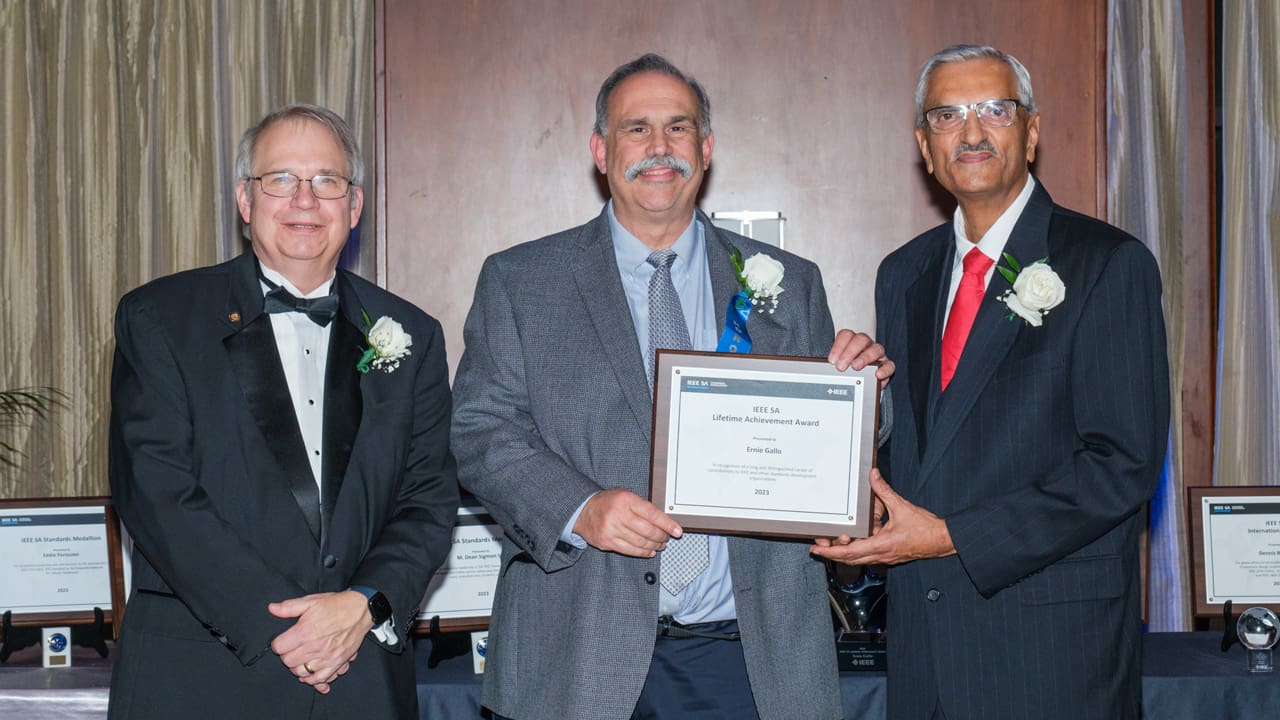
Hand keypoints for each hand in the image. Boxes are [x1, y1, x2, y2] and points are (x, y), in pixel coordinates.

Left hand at [269, 591, 370, 692]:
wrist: (361, 610)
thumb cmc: (337, 605)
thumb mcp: (311, 601)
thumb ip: (289, 607)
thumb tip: (273, 608)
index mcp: (305, 631)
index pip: (279, 648)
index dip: (278, 644)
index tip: (282, 641)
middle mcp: (315, 646)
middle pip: (288, 662)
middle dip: (287, 655)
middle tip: (293, 648)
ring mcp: (327, 657)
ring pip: (301, 673)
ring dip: (298, 667)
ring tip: (302, 658)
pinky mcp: (337, 663)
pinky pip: (320, 679)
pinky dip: (313, 678)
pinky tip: (312, 671)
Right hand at [573, 488, 680, 557]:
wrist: (583, 511)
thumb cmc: (608, 502)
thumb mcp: (625, 495)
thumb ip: (642, 506)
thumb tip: (664, 520)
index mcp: (626, 500)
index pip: (652, 514)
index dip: (667, 524)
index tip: (677, 531)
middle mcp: (619, 514)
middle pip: (648, 530)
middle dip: (662, 536)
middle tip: (667, 538)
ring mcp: (612, 530)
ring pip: (640, 542)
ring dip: (654, 546)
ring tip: (660, 545)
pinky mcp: (607, 542)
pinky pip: (630, 550)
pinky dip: (643, 552)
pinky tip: (650, 551)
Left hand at [811, 469, 953, 564]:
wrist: (943, 540)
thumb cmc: (927, 529)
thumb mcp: (902, 507)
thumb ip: (885, 491)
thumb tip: (873, 477)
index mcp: (882, 545)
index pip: (850, 551)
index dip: (831, 551)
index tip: (818, 550)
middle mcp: (881, 555)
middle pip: (850, 558)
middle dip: (832, 553)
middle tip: (818, 547)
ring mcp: (885, 557)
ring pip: (859, 558)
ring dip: (844, 552)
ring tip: (831, 544)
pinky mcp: (889, 555)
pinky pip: (869, 554)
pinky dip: (857, 549)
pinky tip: (854, 540)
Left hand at [827, 329, 894, 385]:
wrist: (859, 383)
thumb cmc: (846, 371)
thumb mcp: (838, 366)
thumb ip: (833, 365)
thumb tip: (821, 369)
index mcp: (851, 341)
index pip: (846, 335)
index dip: (838, 346)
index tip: (831, 360)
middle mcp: (865, 345)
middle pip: (860, 339)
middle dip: (849, 352)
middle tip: (841, 366)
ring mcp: (877, 354)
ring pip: (876, 349)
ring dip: (865, 358)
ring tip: (856, 367)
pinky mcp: (886, 366)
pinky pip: (889, 365)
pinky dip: (884, 369)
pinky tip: (877, 375)